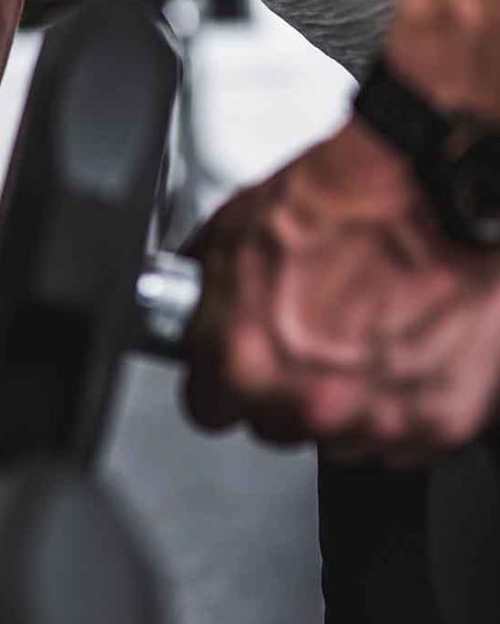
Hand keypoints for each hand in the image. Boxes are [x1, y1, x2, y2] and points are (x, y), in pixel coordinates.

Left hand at [184, 118, 499, 465]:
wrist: (419, 187)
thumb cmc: (332, 203)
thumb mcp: (227, 235)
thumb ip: (202, 297)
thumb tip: (186, 310)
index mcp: (243, 362)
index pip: (207, 409)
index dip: (219, 383)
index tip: (232, 368)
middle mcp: (306, 401)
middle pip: (272, 425)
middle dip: (281, 388)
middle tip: (305, 336)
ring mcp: (375, 418)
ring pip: (337, 435)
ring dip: (342, 399)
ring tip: (358, 333)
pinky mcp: (438, 420)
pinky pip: (401, 435)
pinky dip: (400, 401)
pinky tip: (398, 345)